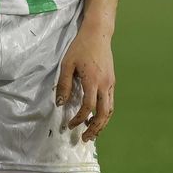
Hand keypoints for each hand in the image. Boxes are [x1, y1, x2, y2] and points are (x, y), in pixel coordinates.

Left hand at [56, 27, 114, 141]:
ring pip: (109, 110)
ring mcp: (110, 84)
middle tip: (85, 138)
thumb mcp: (67, 64)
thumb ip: (64, 84)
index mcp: (92, 81)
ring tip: (92, 132)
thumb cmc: (80, 47)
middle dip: (95, 128)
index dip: (80, 118)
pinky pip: (111, 102)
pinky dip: (105, 113)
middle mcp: (104, 85)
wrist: (98, 34)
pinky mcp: (112, 81)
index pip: (88, 106)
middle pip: (103, 114)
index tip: (71, 124)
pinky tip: (96, 116)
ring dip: (102, 123)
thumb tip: (60, 103)